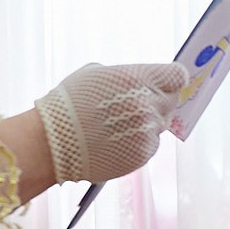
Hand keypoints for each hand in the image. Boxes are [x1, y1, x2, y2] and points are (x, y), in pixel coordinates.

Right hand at [37, 62, 189, 185]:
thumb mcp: (96, 74)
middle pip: (172, 100)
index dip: (171, 78)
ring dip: (146, 123)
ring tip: (118, 124)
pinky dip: (139, 142)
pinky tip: (116, 140)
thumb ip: (128, 75)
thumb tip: (147, 80)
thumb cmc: (69, 103)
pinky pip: (151, 144)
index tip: (164, 82)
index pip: (177, 76)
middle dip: (157, 101)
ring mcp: (148, 131)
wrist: (52, 142)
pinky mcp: (143, 154)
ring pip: (161, 124)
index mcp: (138, 79)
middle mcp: (148, 105)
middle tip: (135, 104)